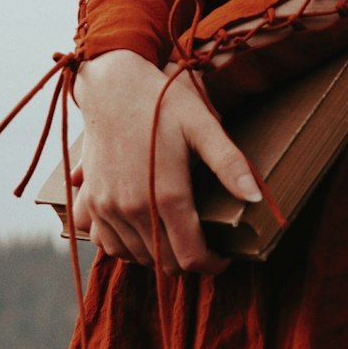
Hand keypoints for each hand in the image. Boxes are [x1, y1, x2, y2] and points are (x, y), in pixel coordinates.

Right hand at [69, 49, 262, 273]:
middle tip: (204, 242)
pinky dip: (125, 245)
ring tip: (176, 233)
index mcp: (167, 196)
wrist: (112, 84)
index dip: (211, 264)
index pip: (190, 257)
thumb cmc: (162, 101)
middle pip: (163, 263)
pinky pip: (106, 243)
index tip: (224, 257)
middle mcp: (133, 209)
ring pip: (135, 257)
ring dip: (157, 254)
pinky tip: (141, 227)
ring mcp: (107, 208)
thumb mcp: (202, 125)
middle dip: (187, 260)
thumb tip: (257, 198)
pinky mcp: (90, 202)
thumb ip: (229, 163)